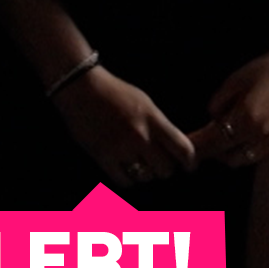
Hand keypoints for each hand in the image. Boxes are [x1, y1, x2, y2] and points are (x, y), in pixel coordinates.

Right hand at [51, 65, 194, 186]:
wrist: (79, 86)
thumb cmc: (113, 91)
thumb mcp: (143, 101)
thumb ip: (159, 124)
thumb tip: (173, 148)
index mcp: (152, 118)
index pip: (183, 149)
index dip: (189, 162)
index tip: (188, 167)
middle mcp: (140, 135)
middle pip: (166, 169)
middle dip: (163, 168)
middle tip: (157, 164)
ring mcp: (121, 147)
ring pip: (146, 177)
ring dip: (144, 173)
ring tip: (137, 164)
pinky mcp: (103, 156)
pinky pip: (125, 181)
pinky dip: (127, 178)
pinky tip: (123, 169)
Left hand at [189, 46, 268, 168]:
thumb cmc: (266, 70)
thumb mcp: (235, 80)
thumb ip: (219, 102)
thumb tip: (212, 119)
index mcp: (246, 118)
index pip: (214, 142)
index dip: (197, 147)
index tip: (185, 149)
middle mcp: (260, 135)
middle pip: (227, 158)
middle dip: (212, 152)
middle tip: (201, 139)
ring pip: (243, 159)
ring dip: (228, 153)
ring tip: (220, 136)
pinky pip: (256, 155)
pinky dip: (243, 150)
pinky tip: (239, 135)